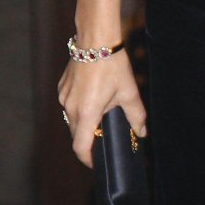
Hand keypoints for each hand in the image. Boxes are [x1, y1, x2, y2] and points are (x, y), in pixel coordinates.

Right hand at [57, 50, 146, 168]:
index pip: (81, 147)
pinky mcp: (62, 88)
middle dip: (90, 141)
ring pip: (72, 120)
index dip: (89, 160)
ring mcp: (64, 97)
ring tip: (102, 118)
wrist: (95, 40)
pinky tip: (94, 101)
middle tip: (105, 140)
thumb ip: (136, 116)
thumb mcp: (129, 92)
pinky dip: (80, 110)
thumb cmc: (113, 65)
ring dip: (85, 124)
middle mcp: (70, 108)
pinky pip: (69, 106)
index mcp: (87, 113)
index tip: (97, 164)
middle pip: (77, 135)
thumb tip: (142, 133)